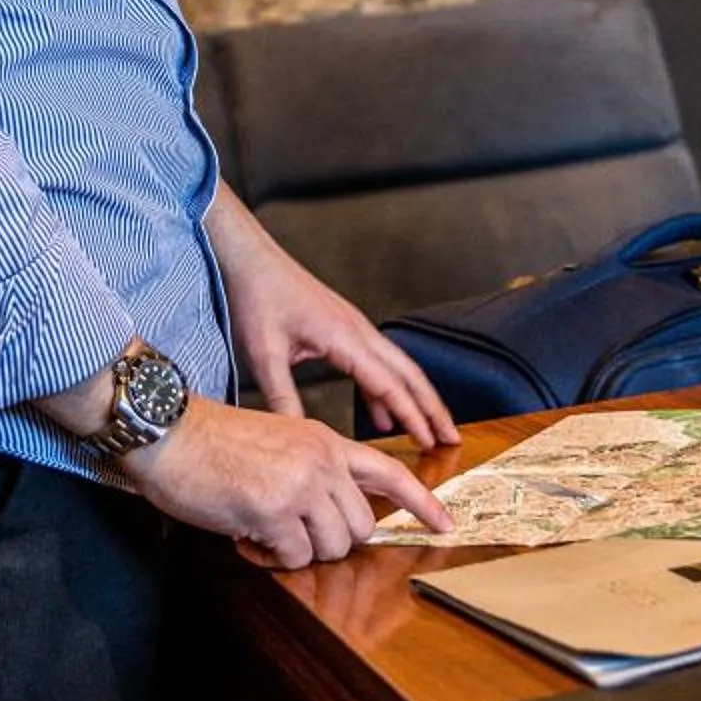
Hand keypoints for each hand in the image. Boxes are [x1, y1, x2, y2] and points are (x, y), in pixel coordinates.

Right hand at [114, 395, 454, 567]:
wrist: (169, 433)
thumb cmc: (214, 442)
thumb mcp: (279, 441)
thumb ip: (313, 471)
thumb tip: (332, 519)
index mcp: (326, 441)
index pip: (391, 472)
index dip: (422, 504)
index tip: (446, 527)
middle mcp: (322, 461)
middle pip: (360, 527)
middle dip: (330, 541)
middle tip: (291, 532)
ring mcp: (302, 485)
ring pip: (332, 547)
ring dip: (299, 550)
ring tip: (264, 528)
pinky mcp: (274, 511)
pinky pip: (294, 558)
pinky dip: (271, 557)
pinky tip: (248, 534)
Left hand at [208, 184, 459, 447]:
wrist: (249, 258)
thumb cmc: (255, 297)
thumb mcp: (263, 355)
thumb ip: (283, 398)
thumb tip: (299, 438)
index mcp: (344, 336)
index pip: (388, 383)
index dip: (412, 415)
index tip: (429, 441)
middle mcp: (358, 330)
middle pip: (409, 373)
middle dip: (433, 407)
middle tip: (451, 438)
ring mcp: (354, 327)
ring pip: (397, 367)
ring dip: (416, 398)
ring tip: (429, 430)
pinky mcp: (343, 328)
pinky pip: (375, 363)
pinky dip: (385, 390)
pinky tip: (381, 416)